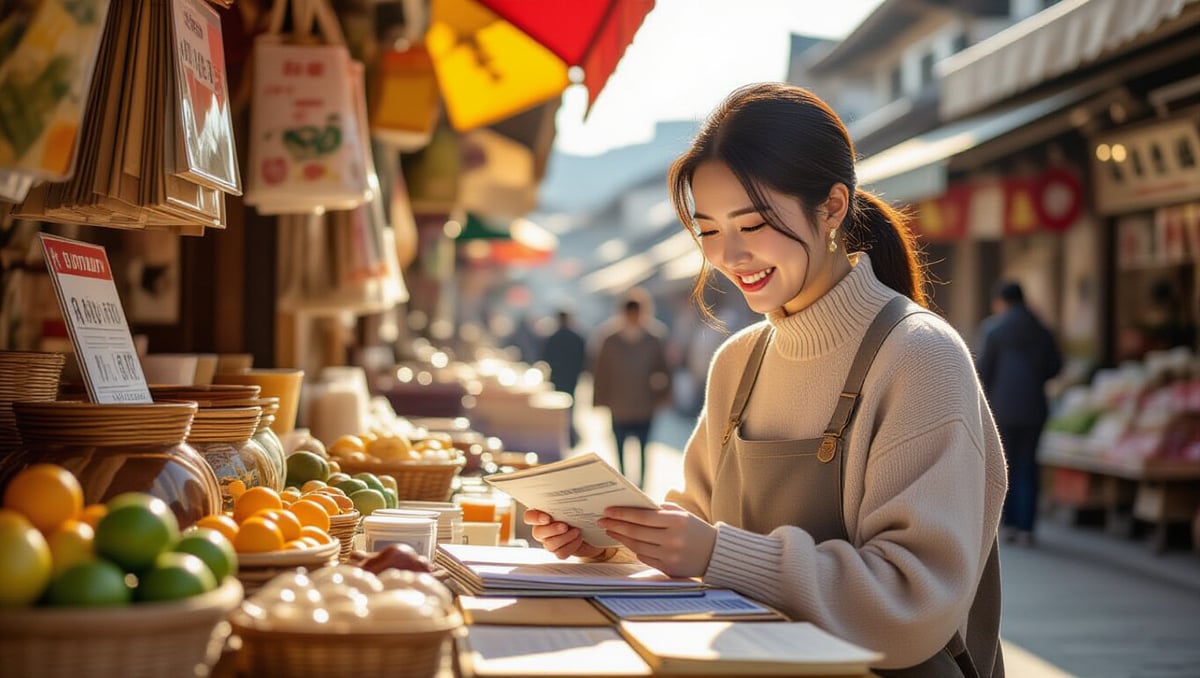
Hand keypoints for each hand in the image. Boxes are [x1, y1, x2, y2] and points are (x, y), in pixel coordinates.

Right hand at [524, 508, 610, 559]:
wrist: (594, 529)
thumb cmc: (583, 512)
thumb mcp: (577, 503)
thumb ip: (570, 500)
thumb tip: (572, 495)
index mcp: (543, 514)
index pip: (529, 516)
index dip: (535, 518)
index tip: (547, 518)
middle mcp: (543, 528)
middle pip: (537, 532)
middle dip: (552, 530)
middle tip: (565, 526)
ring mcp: (550, 541)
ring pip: (549, 545)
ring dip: (564, 538)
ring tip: (577, 531)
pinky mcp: (560, 551)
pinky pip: (560, 553)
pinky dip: (571, 547)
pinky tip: (579, 539)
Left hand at [597, 502, 715, 577]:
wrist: (715, 553)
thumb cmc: (694, 528)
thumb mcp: (680, 513)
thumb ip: (658, 509)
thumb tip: (630, 507)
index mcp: (677, 521)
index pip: (642, 517)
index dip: (622, 514)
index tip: (608, 511)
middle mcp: (673, 539)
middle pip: (636, 532)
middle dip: (616, 525)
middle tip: (603, 521)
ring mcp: (670, 556)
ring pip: (637, 546)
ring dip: (621, 538)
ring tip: (611, 530)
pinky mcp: (668, 569)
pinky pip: (644, 558)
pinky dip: (634, 549)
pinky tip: (627, 541)